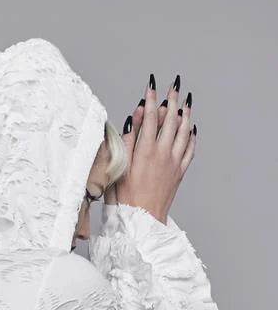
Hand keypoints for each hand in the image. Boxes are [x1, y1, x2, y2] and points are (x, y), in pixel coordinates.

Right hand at [104, 74, 196, 223]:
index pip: (150, 118)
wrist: (142, 223)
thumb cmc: (124, 201)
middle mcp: (163, 154)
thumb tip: (132, 121)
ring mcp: (174, 162)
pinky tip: (191, 129)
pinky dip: (191, 135)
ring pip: (183, 131)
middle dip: (171, 99)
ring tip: (184, 100)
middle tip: (173, 85)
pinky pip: (190, 148)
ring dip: (184, 113)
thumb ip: (126, 142)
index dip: (151, 100)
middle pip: (171, 119)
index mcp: (144, 152)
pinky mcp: (179, 172)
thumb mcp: (118, 170)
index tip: (150, 86)